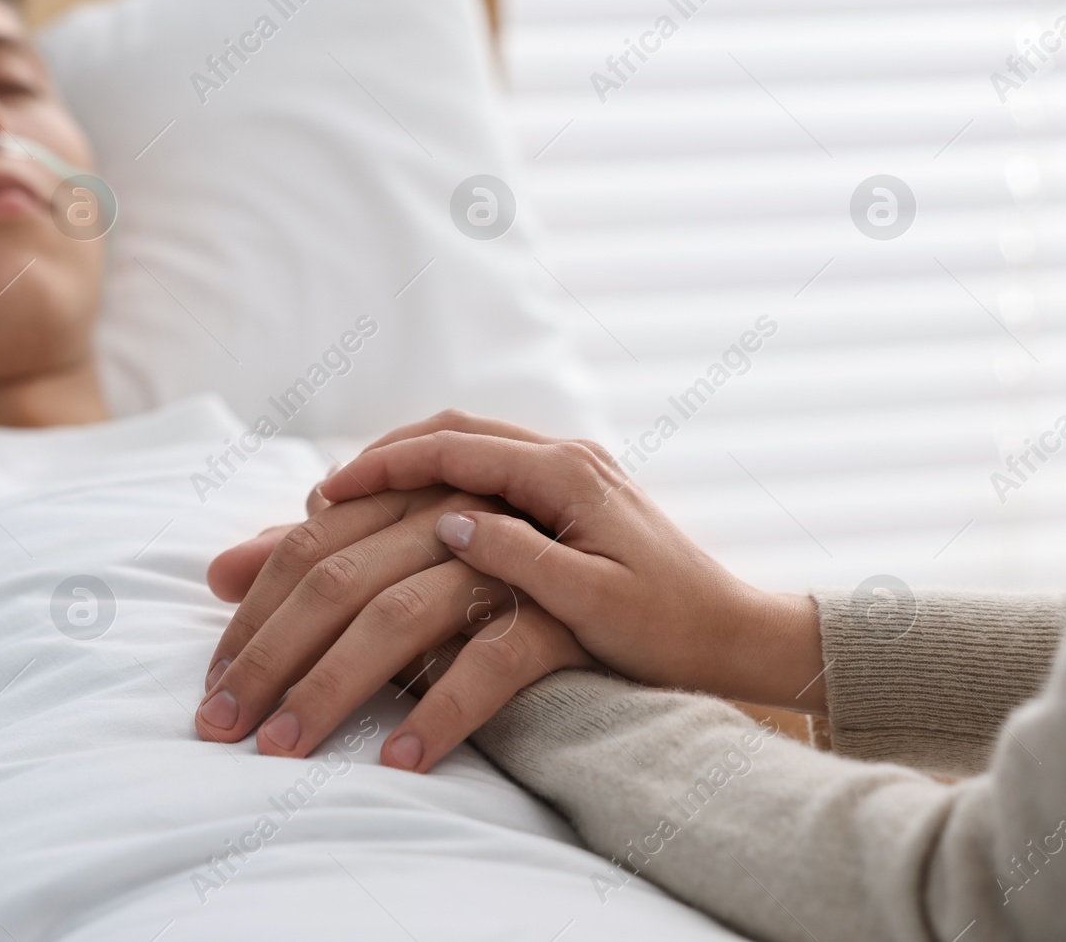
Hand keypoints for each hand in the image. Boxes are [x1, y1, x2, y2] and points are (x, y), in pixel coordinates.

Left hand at [198, 485, 594, 771]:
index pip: (310, 546)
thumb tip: (216, 571)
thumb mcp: (412, 569)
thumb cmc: (515, 585)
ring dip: (333, 688)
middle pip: (338, 578)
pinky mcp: (563, 612)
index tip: (213, 679)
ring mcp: (512, 558)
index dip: (254, 612)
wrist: (666, 614)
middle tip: (219, 725)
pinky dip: (441, 710)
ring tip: (284, 749)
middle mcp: (457, 512)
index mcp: (415, 495)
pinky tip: (397, 760)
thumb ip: (323, 561)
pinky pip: (490, 661)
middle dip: (269, 657)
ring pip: (400, 615)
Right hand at [316, 411, 825, 712]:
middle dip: (386, 453)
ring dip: (411, 461)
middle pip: (455, 431)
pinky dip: (441, 478)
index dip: (386, 465)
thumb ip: (520, 557)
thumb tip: (449, 522)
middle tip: (330, 489)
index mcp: (568, 475)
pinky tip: (411, 509)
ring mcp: (570, 472)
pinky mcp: (571, 495)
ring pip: (471, 444)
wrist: (735, 634)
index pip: (456, 450)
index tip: (332, 488)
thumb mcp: (593, 602)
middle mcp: (567, 458)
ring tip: (358, 494)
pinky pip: (489, 469)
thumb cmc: (671, 629)